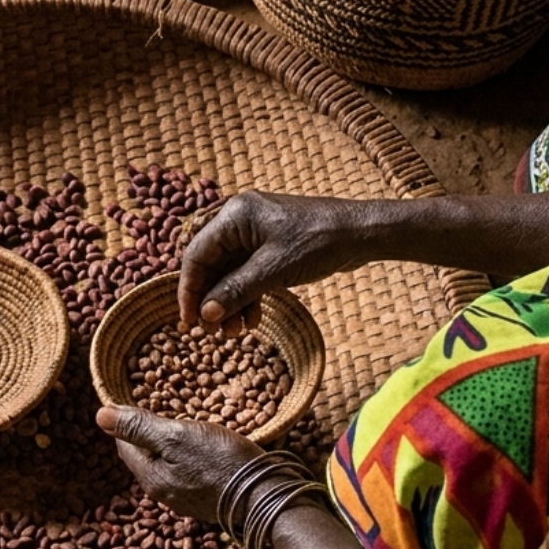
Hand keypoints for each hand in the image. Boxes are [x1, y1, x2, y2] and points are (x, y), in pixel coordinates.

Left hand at [96, 405, 261, 523]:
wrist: (265, 497)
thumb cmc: (221, 463)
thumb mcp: (177, 437)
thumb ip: (139, 428)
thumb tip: (99, 416)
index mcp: (151, 478)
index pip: (125, 446)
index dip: (125, 421)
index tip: (133, 398)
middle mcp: (164, 493)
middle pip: (146, 456)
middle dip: (148, 433)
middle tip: (158, 406)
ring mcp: (188, 498)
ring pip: (168, 464)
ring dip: (170, 443)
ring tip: (182, 420)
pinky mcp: (208, 499)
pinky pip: (189, 471)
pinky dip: (189, 454)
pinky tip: (204, 444)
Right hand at [178, 191, 371, 333]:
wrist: (360, 233)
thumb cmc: (318, 242)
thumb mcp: (273, 271)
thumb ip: (236, 291)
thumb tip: (206, 314)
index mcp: (234, 215)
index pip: (197, 254)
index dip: (189, 289)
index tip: (188, 320)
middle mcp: (240, 220)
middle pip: (211, 265)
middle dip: (211, 300)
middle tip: (211, 332)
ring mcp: (256, 233)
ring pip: (230, 273)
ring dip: (229, 303)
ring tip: (233, 332)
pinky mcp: (271, 246)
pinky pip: (248, 273)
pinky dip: (247, 296)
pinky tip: (251, 320)